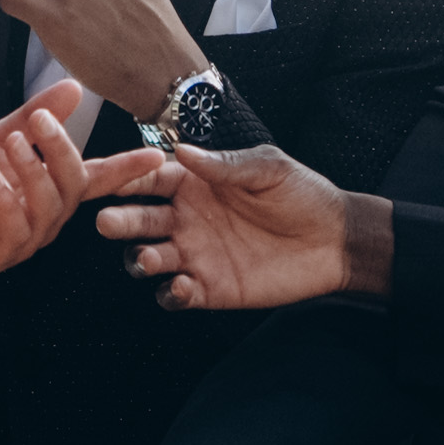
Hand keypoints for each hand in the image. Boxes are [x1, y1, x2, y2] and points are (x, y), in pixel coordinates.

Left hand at [0, 81, 151, 281]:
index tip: (158, 155)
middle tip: (39, 120)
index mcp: (52, 190)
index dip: (128, 168)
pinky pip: (15, 227)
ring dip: (32, 169)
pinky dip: (6, 198)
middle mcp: (47, 217)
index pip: (98, 177)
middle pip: (74, 184)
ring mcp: (26, 238)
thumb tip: (75, 85)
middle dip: (62, 149)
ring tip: (11, 142)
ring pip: (49, 204)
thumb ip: (33, 117)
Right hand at [90, 139, 386, 308]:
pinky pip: (176, 295)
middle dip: (119, 221)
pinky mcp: (209, 288)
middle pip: (138, 220)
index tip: (110, 179)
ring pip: (148, 258)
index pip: (150, 179)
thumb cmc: (303, 196)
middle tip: (107, 223)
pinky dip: (171, 293)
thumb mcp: (268, 169)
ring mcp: (195, 255)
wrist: (335, 241)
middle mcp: (186, 218)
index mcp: (195, 184)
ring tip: (149, 258)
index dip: (128, 179)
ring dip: (140, 259)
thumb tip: (183, 150)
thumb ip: (225, 164)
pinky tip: (183, 286)